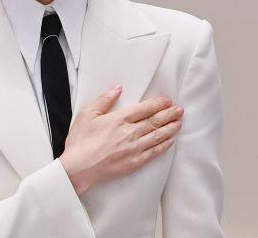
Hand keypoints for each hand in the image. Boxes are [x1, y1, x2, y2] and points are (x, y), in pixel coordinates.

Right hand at [58, 84, 183, 195]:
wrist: (77, 169)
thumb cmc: (80, 142)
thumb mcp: (88, 115)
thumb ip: (104, 100)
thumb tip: (118, 88)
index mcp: (119, 119)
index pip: (144, 109)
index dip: (158, 104)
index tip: (167, 101)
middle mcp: (129, 133)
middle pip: (155, 121)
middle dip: (169, 114)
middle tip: (180, 110)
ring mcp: (133, 149)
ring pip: (157, 136)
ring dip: (170, 128)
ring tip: (179, 122)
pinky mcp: (133, 163)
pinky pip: (153, 153)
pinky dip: (163, 146)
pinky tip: (170, 141)